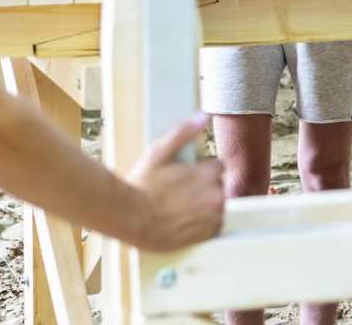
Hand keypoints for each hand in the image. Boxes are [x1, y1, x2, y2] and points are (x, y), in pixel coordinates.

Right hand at [126, 114, 224, 251]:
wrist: (132, 219)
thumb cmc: (143, 186)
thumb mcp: (159, 151)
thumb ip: (184, 132)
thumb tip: (203, 115)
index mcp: (207, 173)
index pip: (219, 166)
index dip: (203, 170)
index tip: (190, 175)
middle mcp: (215, 195)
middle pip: (220, 185)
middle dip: (206, 186)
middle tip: (183, 192)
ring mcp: (212, 217)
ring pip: (219, 205)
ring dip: (207, 204)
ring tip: (183, 207)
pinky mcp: (207, 235)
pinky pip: (216, 225)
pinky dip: (205, 223)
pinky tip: (187, 220)